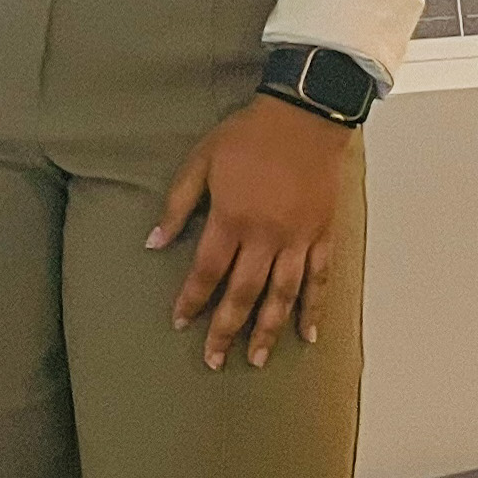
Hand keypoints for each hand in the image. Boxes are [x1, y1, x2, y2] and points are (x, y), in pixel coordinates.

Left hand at [151, 94, 352, 368]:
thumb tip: (153, 242)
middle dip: (227, 329)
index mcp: (232, 219)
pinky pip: (319, 280)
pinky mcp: (324, 236)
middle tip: (215, 360)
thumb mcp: (200, 161)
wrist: (304, 118)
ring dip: (270, 330)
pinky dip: (314, 309)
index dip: (193, 300)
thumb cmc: (247, 136)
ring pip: (283, 296)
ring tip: (258, 359)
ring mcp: (299, 239)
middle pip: (244, 293)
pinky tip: (308, 334)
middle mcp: (266, 236)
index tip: (181, 323)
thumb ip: (177, 204)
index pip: (207, 272)